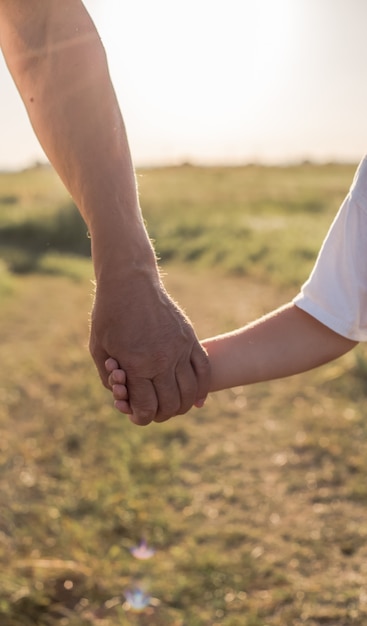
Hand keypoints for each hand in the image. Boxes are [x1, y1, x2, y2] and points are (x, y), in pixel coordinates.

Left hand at [89, 270, 209, 424]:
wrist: (130, 282)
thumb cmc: (109, 315)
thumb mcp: (98, 349)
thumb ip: (109, 379)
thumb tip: (125, 398)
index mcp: (136, 365)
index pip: (146, 408)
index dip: (139, 417)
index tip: (135, 414)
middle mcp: (162, 360)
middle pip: (171, 405)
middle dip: (159, 415)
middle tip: (152, 411)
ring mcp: (180, 349)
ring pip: (190, 393)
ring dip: (181, 406)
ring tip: (171, 405)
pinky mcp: (190, 339)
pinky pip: (204, 372)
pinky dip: (201, 390)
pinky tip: (196, 399)